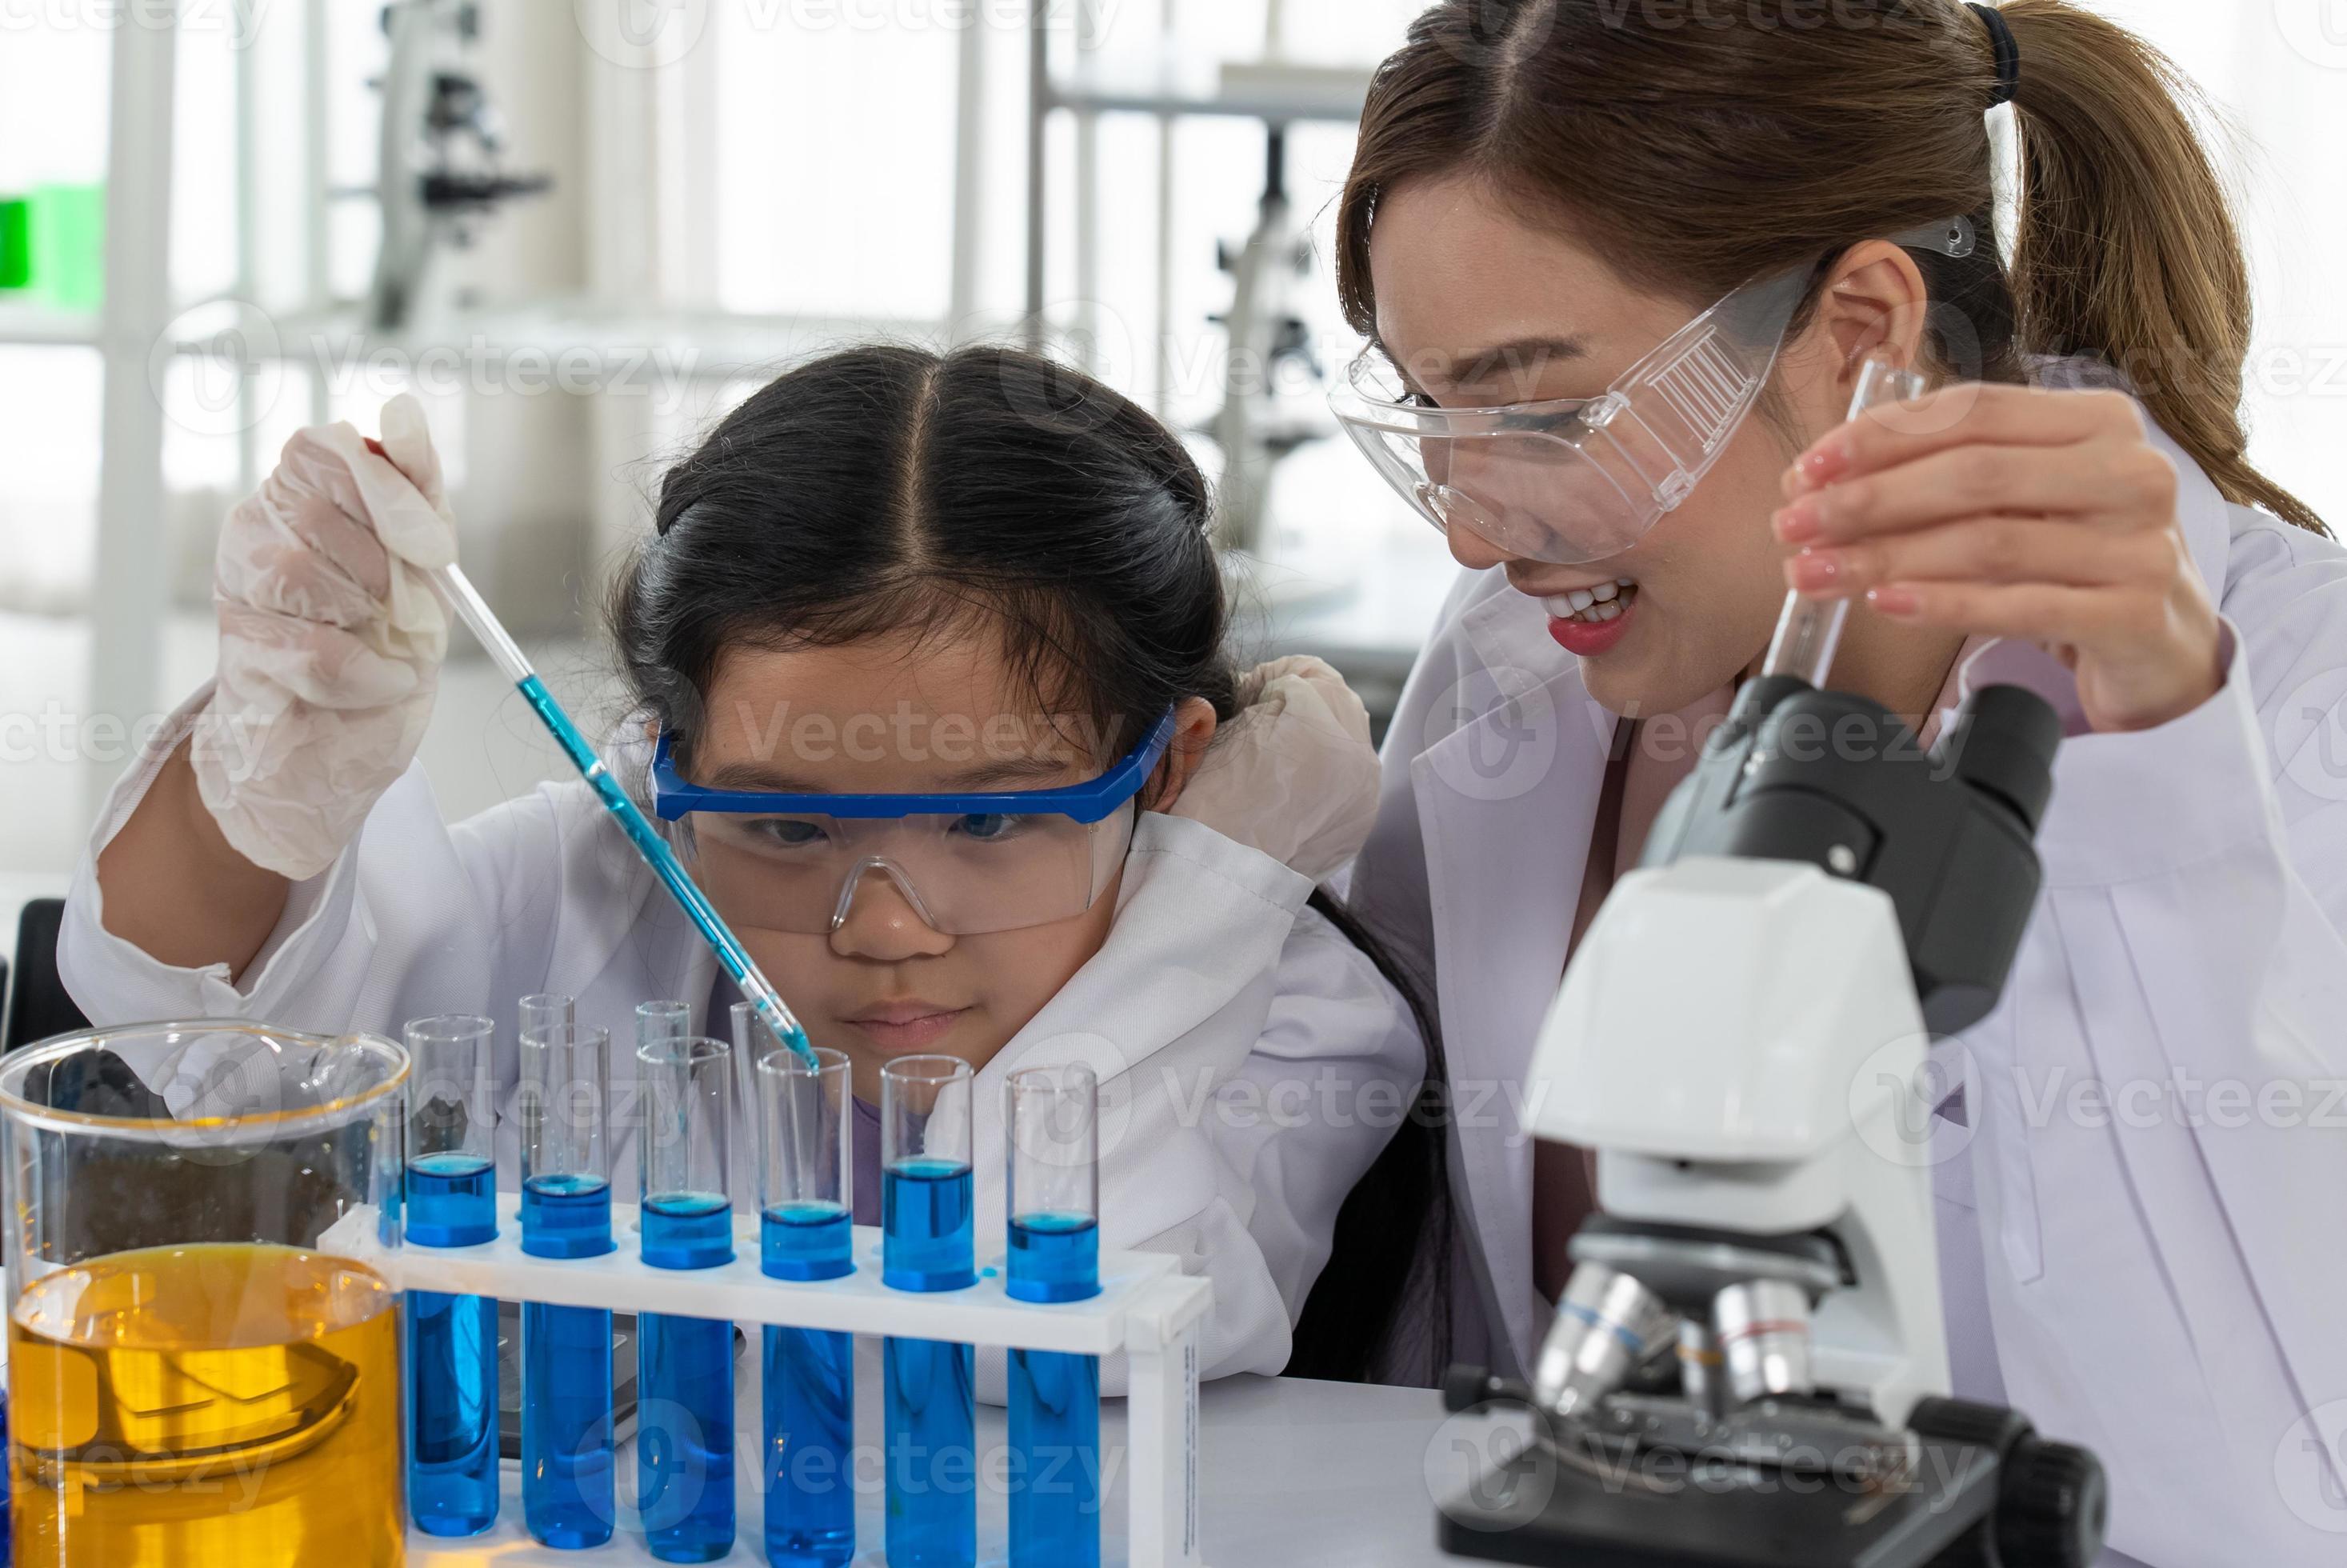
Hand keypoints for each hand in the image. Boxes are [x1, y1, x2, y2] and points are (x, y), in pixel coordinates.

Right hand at [193, 393, 458, 878]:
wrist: (347, 742)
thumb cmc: (387, 642)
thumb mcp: (427, 563)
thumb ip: (419, 488)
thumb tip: (402, 410)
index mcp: (307, 495)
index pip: (324, 446)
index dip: (385, 490)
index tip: (429, 545)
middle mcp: (260, 526)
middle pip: (318, 508)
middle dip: (383, 566)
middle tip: (396, 605)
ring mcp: (240, 586)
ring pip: (301, 572)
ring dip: (368, 620)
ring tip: (378, 640)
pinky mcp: (239, 649)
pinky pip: (312, 647)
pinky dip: (366, 673)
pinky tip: (376, 682)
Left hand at [1770, 382, 2223, 733]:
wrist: (2165, 643)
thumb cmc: (2076, 556)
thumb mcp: (2024, 498)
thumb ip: (1944, 475)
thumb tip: (1818, 482)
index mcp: (2099, 421)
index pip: (1974, 411)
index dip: (1883, 437)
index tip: (1808, 468)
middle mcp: (2130, 471)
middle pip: (1974, 475)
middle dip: (1869, 500)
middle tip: (1791, 525)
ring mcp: (2139, 544)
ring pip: (1988, 542)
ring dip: (1885, 556)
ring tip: (1812, 572)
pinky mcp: (2131, 613)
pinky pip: (2019, 606)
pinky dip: (1943, 603)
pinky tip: (1882, 602)